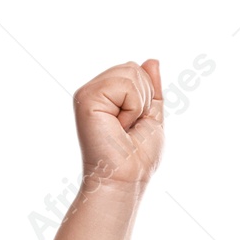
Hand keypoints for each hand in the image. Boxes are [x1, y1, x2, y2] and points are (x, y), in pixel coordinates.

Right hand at [73, 58, 163, 188]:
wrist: (126, 178)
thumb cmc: (138, 156)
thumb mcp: (152, 117)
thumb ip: (151, 89)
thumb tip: (152, 61)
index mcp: (107, 93)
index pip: (136, 71)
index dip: (147, 98)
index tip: (135, 125)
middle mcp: (94, 90)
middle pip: (133, 68)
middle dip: (143, 100)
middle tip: (129, 127)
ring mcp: (88, 93)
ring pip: (130, 73)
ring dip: (138, 105)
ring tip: (123, 127)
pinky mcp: (86, 99)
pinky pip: (124, 85)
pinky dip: (132, 108)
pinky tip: (119, 126)